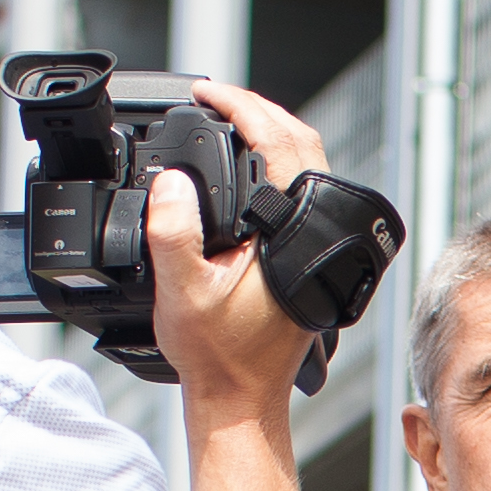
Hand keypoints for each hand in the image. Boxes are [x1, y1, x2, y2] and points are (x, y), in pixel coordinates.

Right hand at [143, 81, 334, 419]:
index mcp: (292, 234)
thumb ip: (173, 230)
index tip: (207, 92)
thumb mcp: (180, 290)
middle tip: (215, 98)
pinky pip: (301, 193)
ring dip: (270, 136)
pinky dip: (275, 167)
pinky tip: (244, 169)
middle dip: (259, 110)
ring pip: (307, 167)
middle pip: (303, 144)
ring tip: (226, 122)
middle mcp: (314, 234)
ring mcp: (317, 244)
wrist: (242, 397)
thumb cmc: (217, 354)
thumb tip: (172, 181)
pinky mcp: (311, 255)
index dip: (242, 106)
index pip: (281, 143)